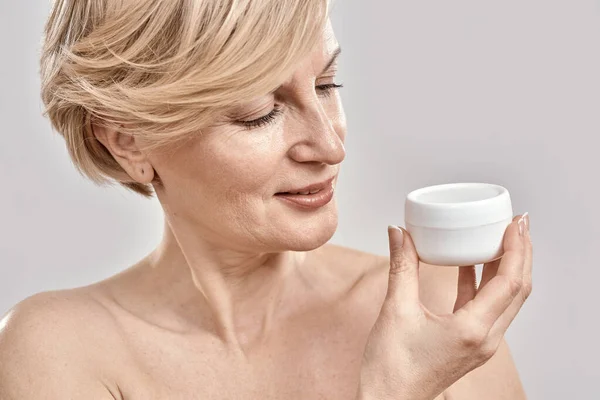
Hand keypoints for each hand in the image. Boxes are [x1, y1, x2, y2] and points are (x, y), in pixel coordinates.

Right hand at [357, 214, 531, 399]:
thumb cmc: (392, 367)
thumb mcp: (395, 310)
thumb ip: (401, 267)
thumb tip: (399, 232)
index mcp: (472, 330)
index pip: (510, 283)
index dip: (517, 249)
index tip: (514, 222)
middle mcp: (485, 338)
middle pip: (518, 290)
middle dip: (522, 253)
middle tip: (516, 223)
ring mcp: (480, 342)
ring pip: (505, 299)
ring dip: (507, 267)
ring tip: (500, 238)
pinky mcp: (469, 343)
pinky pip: (486, 307)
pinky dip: (483, 282)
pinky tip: (470, 263)